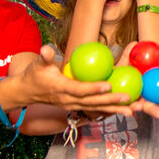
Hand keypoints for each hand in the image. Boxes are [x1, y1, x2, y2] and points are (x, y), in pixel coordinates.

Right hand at [16, 44, 134, 113]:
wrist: (26, 92)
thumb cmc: (33, 75)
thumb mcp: (36, 64)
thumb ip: (43, 57)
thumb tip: (45, 48)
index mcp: (61, 89)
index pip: (79, 90)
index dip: (93, 88)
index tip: (108, 85)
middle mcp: (69, 101)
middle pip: (92, 102)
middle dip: (111, 101)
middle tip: (128, 99)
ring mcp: (73, 105)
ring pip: (96, 108)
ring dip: (114, 109)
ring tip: (132, 110)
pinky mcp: (76, 106)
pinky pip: (94, 109)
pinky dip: (109, 110)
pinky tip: (123, 109)